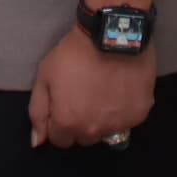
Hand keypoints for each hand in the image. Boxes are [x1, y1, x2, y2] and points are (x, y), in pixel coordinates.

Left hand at [26, 21, 154, 148]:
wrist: (111, 34)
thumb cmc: (74, 53)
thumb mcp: (45, 76)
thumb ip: (38, 111)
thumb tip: (37, 142)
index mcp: (67, 123)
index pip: (60, 140)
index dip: (60, 122)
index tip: (67, 102)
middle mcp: (93, 130)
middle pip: (83, 138)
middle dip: (81, 123)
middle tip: (85, 96)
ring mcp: (118, 124)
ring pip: (106, 131)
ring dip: (102, 119)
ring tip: (104, 92)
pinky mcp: (139, 114)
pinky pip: (127, 121)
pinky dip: (123, 110)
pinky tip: (121, 90)